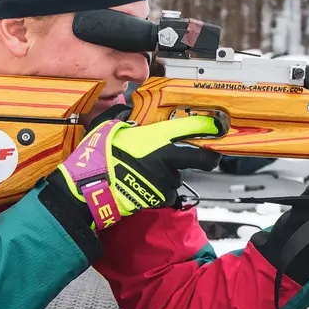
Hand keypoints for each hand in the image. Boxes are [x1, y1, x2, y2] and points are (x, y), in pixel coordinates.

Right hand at [59, 115, 221, 229]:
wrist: (92, 188)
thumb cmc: (98, 156)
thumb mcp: (107, 126)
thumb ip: (120, 116)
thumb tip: (125, 110)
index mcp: (157, 137)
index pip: (191, 128)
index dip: (207, 127)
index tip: (215, 126)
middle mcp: (166, 158)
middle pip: (200, 158)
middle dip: (207, 158)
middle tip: (208, 156)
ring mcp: (164, 179)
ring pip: (177, 176)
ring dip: (169, 174)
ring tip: (148, 172)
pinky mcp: (158, 198)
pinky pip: (166, 193)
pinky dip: (159, 191)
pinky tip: (143, 185)